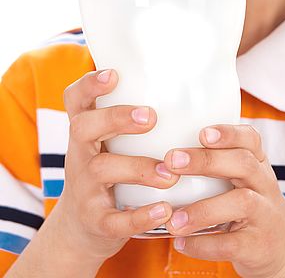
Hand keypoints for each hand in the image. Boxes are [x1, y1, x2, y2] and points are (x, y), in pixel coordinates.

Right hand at [54, 69, 177, 266]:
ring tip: (171, 174)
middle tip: (151, 117)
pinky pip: (114, 219)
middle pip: (84, 128)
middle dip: (117, 118)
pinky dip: (141, 216)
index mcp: (85, 131)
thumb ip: (130, 119)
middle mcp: (79, 154)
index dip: (89, 84)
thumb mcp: (107, 144)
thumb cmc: (108, 172)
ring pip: (103, 170)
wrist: (80, 231)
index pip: (76, 99)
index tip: (113, 74)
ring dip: (140, 168)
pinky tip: (166, 210)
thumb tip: (188, 86)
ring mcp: (84, 188)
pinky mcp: (96, 221)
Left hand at [160, 124, 284, 277]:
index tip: (202, 132)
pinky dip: (204, 244)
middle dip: (206, 160)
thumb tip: (168, 152)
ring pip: (242, 202)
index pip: (251, 140)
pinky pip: (232, 244)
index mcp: (258, 164)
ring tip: (173, 219)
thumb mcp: (247, 180)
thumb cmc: (255, 207)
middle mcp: (264, 185)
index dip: (229, 133)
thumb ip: (220, 164)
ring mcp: (264, 215)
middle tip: (171, 161)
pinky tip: (181, 242)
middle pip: (243, 164)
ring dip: (203, 210)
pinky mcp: (258, 246)